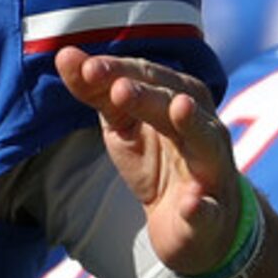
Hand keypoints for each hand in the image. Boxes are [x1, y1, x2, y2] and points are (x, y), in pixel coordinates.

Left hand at [53, 46, 241, 277]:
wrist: (189, 222)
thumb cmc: (158, 160)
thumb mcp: (122, 125)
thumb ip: (97, 92)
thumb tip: (65, 55)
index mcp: (180, 97)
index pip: (149, 77)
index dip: (120, 72)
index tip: (86, 68)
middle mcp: (203, 126)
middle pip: (175, 102)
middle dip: (149, 94)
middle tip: (118, 88)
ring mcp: (212, 168)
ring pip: (204, 141)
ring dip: (192, 124)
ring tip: (179, 108)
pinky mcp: (212, 213)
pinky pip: (208, 210)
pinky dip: (202, 207)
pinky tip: (192, 204)